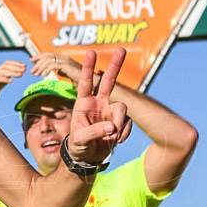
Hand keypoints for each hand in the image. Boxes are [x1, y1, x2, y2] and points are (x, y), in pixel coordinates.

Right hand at [0, 60, 26, 106]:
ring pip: (1, 71)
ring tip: (20, 74)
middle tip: (24, 69)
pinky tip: (11, 81)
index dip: (15, 63)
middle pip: (4, 66)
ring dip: (12, 72)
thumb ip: (3, 81)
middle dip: (16, 67)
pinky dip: (4, 79)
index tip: (24, 66)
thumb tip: (12, 76)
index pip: (5, 64)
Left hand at [30, 52, 81, 83]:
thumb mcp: (64, 71)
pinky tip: (44, 75)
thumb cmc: (78, 78)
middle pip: (46, 56)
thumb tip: (49, 69)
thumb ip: (57, 68)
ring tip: (36, 74)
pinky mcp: (67, 65)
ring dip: (40, 67)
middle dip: (37, 63)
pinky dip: (47, 70)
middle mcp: (64, 57)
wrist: (90, 81)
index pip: (48, 54)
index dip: (38, 56)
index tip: (31, 60)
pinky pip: (53, 65)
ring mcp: (66, 60)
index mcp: (63, 57)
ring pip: (48, 60)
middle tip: (31, 71)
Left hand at [66, 49, 128, 164]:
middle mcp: (98, 103)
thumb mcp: (80, 140)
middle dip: (115, 65)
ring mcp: (110, 111)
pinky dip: (124, 132)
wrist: (87, 157)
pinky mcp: (120, 121)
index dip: (88, 68)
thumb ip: (94, 132)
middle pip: (108, 81)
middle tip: (121, 49)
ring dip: (119, 124)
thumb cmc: (78, 146)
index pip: (86, 83)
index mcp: (83, 104)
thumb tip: (112, 126)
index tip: (91, 52)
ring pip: (122, 109)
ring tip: (111, 138)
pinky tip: (116, 141)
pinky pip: (128, 122)